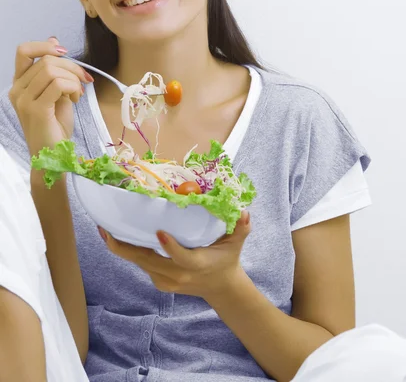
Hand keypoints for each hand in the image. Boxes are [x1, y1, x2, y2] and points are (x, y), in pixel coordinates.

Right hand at [8, 37, 92, 155]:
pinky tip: (76, 99)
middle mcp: (17, 90)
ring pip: (51, 70)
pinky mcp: (36, 109)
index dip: (45, 46)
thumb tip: (54, 42)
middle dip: (71, 66)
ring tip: (78, 93)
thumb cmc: (55, 126)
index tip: (64, 53)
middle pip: (45, 59)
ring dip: (73, 78)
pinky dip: (73, 87)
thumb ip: (55, 71)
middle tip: (84, 80)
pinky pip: (58, 84)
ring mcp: (24, 100)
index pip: (24, 51)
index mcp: (19, 84)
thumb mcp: (57, 92)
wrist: (54, 155)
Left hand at [98, 211, 250, 299]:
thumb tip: (245, 213)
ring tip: (104, 228)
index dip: (169, 247)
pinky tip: (116, 237)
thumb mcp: (236, 244)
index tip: (159, 232)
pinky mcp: (158, 281)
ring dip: (121, 247)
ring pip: (139, 263)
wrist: (220, 288)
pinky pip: (140, 265)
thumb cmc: (226, 259)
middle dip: (124, 246)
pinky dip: (128, 252)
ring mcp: (165, 280)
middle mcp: (177, 275)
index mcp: (195, 264)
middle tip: (106, 228)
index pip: (180, 258)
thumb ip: (241, 229)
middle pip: (146, 261)